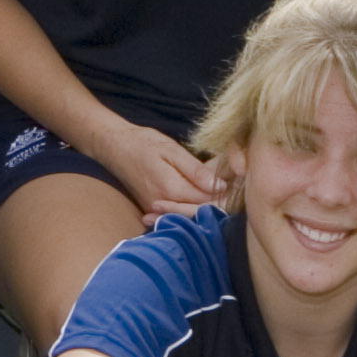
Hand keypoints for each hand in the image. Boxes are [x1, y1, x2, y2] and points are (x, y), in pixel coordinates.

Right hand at [101, 121, 231, 218]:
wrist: (113, 147)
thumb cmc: (143, 143)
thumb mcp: (171, 150)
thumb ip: (195, 171)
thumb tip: (220, 187)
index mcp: (171, 190)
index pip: (208, 201)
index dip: (228, 194)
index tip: (242, 181)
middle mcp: (164, 206)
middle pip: (202, 212)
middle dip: (222, 202)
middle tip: (238, 186)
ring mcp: (157, 210)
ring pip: (191, 213)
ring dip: (209, 204)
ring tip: (227, 190)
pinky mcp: (154, 209)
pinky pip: (180, 211)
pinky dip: (195, 205)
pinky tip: (207, 196)